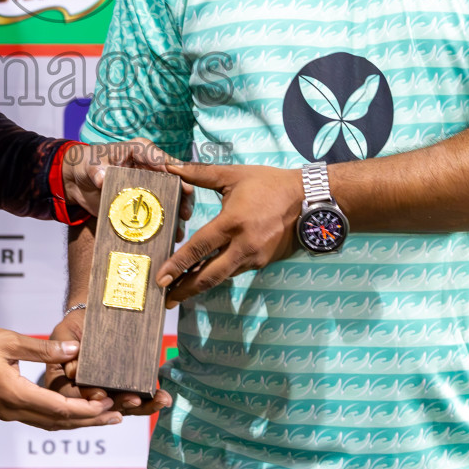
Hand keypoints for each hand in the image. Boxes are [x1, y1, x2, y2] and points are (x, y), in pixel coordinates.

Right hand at [0, 326, 121, 429]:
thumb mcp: (8, 340)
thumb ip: (43, 348)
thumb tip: (74, 352)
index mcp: (14, 393)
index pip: (59, 409)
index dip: (86, 409)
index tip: (107, 403)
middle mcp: (12, 409)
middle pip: (58, 423)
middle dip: (89, 421)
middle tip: (117, 417)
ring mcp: (7, 412)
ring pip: (48, 423)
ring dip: (76, 422)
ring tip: (102, 417)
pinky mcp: (4, 408)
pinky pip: (37, 418)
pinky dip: (59, 417)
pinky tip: (71, 411)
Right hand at [40, 307, 172, 415]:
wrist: (91, 320)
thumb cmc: (75, 326)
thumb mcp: (64, 332)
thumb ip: (64, 347)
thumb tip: (72, 371)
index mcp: (62, 385)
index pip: (72, 399)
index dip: (87, 400)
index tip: (100, 395)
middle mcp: (83, 397)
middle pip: (100, 409)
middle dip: (120, 405)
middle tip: (135, 399)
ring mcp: (104, 397)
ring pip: (120, 408)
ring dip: (141, 407)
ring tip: (159, 400)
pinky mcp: (120, 394)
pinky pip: (133, 403)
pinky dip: (149, 402)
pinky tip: (163, 399)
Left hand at [62, 139, 193, 237]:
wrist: (78, 183)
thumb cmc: (86, 164)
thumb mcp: (90, 164)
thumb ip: (97, 170)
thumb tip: (102, 178)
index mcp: (141, 151)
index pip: (162, 160)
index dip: (175, 173)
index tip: (184, 188)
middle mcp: (151, 168)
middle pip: (175, 180)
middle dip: (183, 197)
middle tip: (184, 213)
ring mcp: (151, 186)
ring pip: (172, 198)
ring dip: (176, 215)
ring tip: (178, 231)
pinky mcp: (146, 203)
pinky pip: (160, 213)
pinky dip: (165, 225)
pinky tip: (170, 238)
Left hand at [156, 162, 304, 307]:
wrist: (307, 199)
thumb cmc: (269, 184)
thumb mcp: (234, 175)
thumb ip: (200, 174)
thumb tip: (172, 168)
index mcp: (232, 222)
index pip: (198, 248)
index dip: (177, 264)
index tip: (161, 278)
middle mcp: (243, 245)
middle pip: (209, 275)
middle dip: (186, 289)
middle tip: (166, 299)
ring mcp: (255, 257)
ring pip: (222, 276)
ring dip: (201, 284)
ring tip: (180, 291)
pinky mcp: (263, 262)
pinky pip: (235, 270)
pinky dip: (219, 274)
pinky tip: (205, 275)